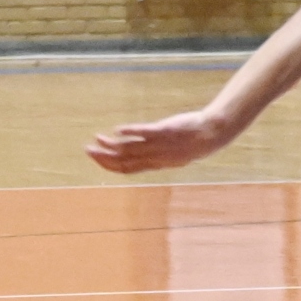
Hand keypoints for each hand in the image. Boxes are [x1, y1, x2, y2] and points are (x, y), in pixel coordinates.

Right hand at [85, 107, 239, 172]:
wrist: (213, 134)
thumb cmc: (193, 143)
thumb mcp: (174, 154)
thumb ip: (156, 155)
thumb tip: (142, 153)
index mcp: (157, 164)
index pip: (128, 169)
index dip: (109, 166)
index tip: (96, 159)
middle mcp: (156, 157)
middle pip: (124, 161)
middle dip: (104, 157)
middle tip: (87, 150)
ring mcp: (160, 144)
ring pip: (131, 149)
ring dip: (111, 145)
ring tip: (96, 139)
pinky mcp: (166, 130)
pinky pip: (145, 133)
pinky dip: (130, 133)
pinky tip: (117, 130)